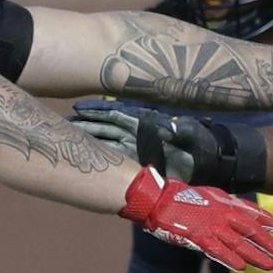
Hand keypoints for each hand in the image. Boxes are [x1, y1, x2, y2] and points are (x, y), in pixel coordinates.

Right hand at [74, 106, 264, 190]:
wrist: (211, 162)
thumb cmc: (204, 145)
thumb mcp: (195, 135)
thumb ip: (183, 130)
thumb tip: (170, 128)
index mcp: (147, 124)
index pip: (116, 115)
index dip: (97, 112)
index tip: (78, 109)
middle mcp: (137, 135)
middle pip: (105, 128)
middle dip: (84, 126)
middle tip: (61, 124)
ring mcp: (136, 148)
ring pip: (105, 141)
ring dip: (86, 139)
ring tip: (65, 136)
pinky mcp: (138, 163)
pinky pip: (115, 157)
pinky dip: (99, 155)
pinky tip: (84, 154)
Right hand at [119, 168, 272, 271]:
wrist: (155, 197)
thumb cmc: (180, 197)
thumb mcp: (210, 197)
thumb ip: (227, 206)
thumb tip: (244, 214)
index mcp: (225, 204)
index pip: (254, 213)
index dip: (272, 222)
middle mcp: (222, 215)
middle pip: (253, 231)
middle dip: (271, 245)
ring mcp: (210, 226)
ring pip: (239, 243)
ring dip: (256, 256)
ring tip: (272, 267)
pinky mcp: (196, 236)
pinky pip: (216, 249)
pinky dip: (228, 258)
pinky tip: (242, 267)